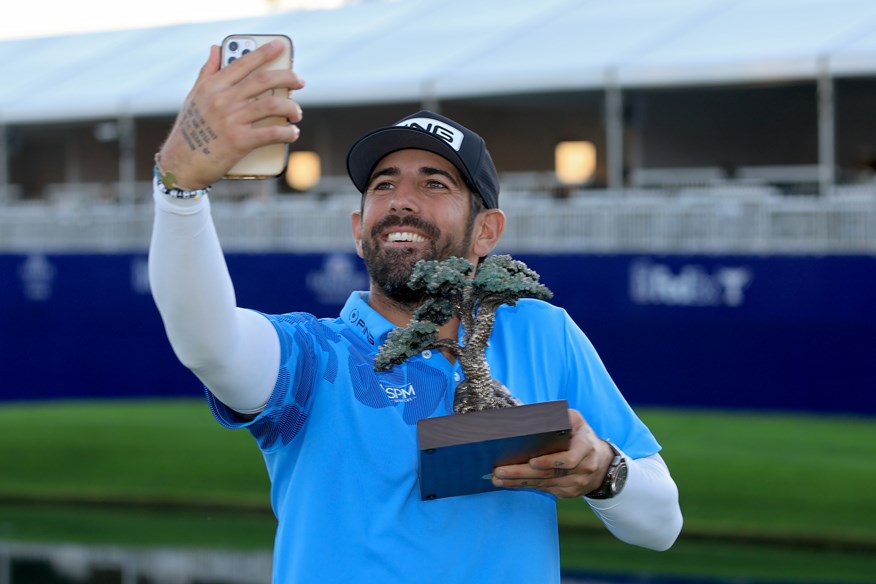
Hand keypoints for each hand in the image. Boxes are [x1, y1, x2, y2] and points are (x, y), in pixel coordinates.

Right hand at [157, 41, 305, 189]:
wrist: (181, 164)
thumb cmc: (189, 131)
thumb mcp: (193, 98)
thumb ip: (207, 73)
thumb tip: (215, 48)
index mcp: (212, 86)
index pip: (242, 63)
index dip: (264, 52)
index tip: (280, 46)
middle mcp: (223, 100)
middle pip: (264, 80)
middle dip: (287, 77)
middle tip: (299, 81)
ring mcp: (232, 120)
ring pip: (272, 104)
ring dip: (291, 107)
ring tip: (297, 113)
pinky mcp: (240, 141)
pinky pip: (272, 133)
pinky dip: (287, 132)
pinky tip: (293, 133)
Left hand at [491, 408, 613, 498]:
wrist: (602, 464)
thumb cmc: (582, 437)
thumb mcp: (577, 421)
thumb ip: (561, 417)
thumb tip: (534, 414)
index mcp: (586, 448)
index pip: (569, 459)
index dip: (550, 461)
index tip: (532, 461)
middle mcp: (583, 469)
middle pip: (549, 474)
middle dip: (522, 473)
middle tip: (500, 471)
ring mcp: (575, 484)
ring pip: (544, 484)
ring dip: (518, 482)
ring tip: (498, 478)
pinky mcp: (567, 492)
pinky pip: (544, 489)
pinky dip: (526, 486)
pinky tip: (509, 483)